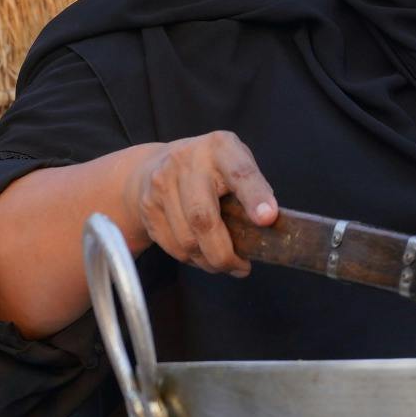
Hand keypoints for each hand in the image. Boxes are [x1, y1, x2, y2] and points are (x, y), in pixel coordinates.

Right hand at [126, 132, 278, 276]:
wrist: (154, 166)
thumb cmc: (210, 170)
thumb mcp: (235, 165)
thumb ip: (252, 189)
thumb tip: (266, 227)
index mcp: (220, 147)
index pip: (240, 173)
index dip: (255, 197)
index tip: (268, 219)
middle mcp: (186, 161)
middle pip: (203, 218)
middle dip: (224, 253)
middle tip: (241, 268)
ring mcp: (161, 183)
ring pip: (186, 239)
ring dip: (208, 261)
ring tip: (223, 264)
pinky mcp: (148, 206)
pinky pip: (171, 246)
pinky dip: (191, 259)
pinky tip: (201, 255)